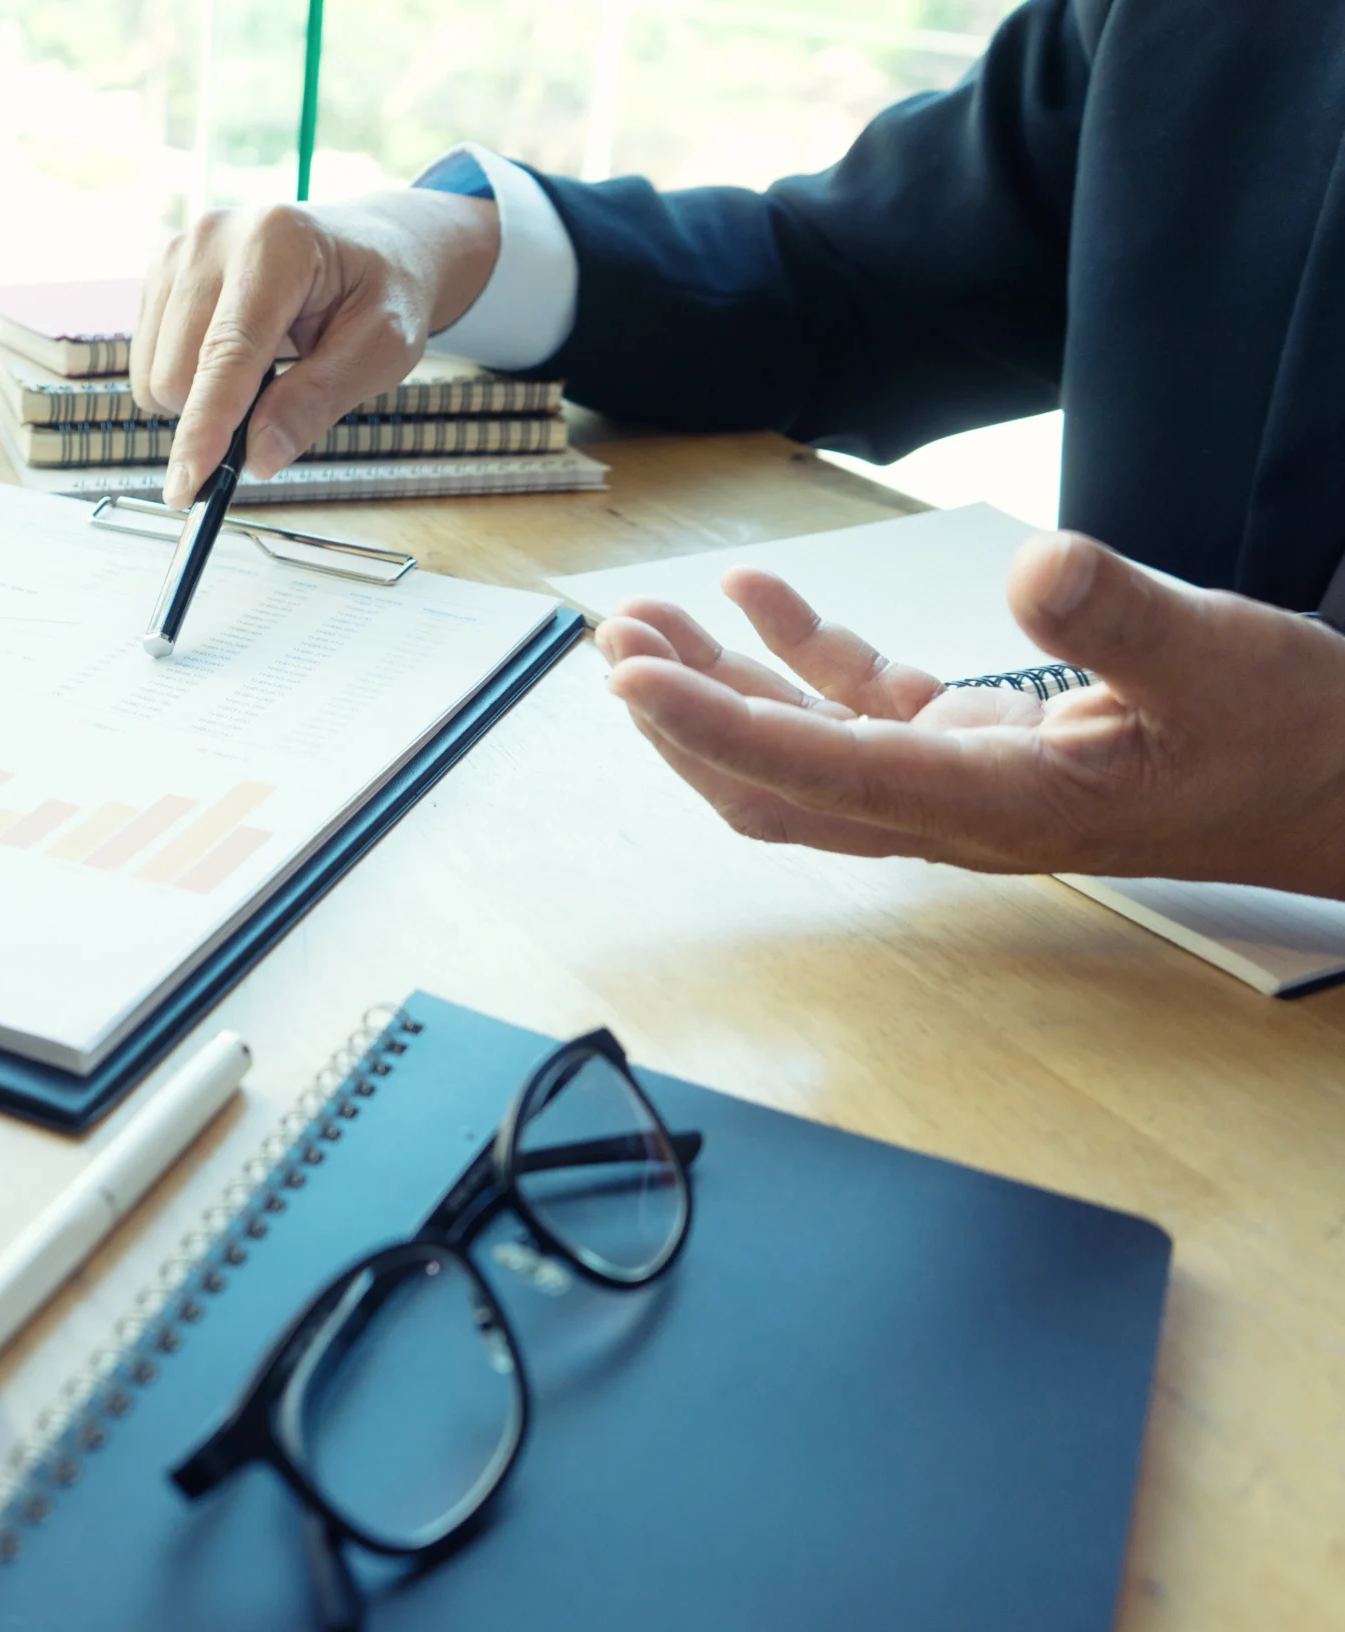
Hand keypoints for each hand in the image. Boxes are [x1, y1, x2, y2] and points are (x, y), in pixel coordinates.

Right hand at [130, 188, 502, 506]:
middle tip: (277, 401)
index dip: (204, 425)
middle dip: (215, 417)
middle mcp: (211, 239)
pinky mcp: (158, 273)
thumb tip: (258, 458)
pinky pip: (148, 364)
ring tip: (261, 368)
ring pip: (153, 375)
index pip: (227, 353)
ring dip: (200, 401)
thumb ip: (319, 400)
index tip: (185, 486)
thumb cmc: (383, 290)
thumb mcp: (383, 349)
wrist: (372, 242)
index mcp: (275, 244)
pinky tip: (233, 354)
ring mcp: (176, 252)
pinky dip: (188, 381)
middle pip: (175, 373)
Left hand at [592, 531, 1344, 898]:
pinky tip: (761, 597)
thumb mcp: (1221, 658)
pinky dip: (804, 655)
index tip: (636, 683)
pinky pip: (865, 708)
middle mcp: (957, 807)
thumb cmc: (1294, 740)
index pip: (822, 770)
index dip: (718, 729)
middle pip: (778, 784)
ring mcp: (959, 779)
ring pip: (804, 748)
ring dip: (722, 690)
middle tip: (616, 646)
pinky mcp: (978, 745)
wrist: (1342, 791)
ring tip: (650, 622)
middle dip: (685, 721)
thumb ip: (1124, 615)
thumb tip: (1034, 566)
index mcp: (999, 802)